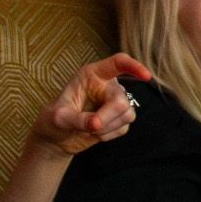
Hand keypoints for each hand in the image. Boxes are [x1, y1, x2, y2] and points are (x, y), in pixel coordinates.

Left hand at [30, 52, 149, 156]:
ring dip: (107, 127)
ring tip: (88, 129)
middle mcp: (107, 86)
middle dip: (108, 116)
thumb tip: (96, 124)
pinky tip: (95, 133)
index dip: (133, 67)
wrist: (58, 138)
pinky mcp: (120, 119)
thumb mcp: (59, 118)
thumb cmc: (54, 120)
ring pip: (127, 114)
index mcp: (93, 75)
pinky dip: (109, 134)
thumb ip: (78, 119)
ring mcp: (116, 102)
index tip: (145, 76)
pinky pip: (124, 127)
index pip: (117, 63)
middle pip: (121, 99)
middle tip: (92, 127)